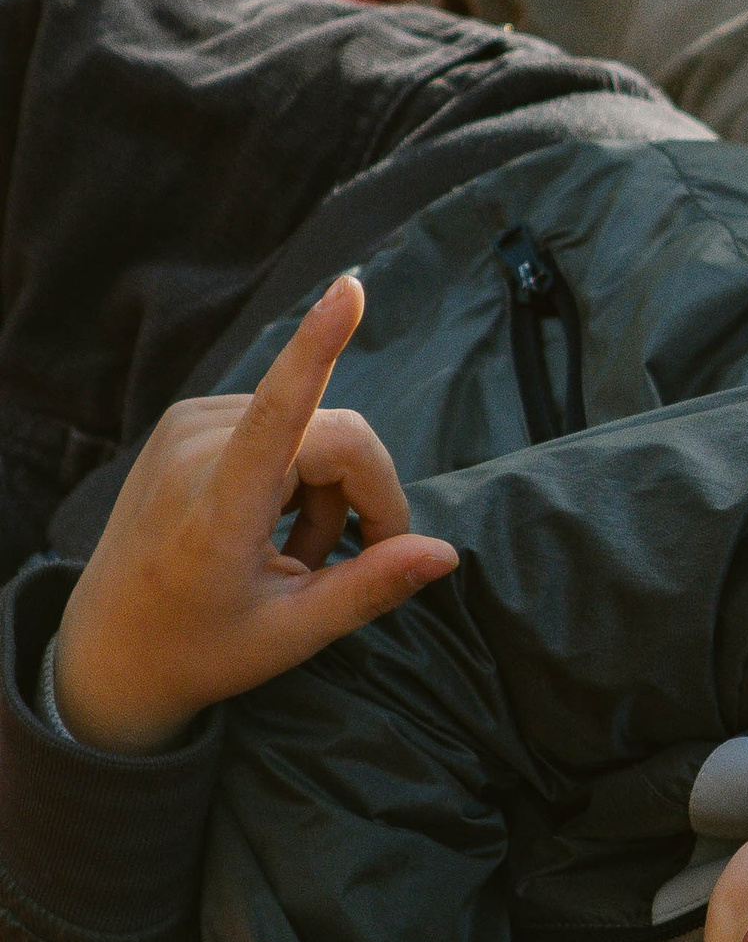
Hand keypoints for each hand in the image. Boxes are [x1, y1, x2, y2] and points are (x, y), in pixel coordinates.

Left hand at [51, 274, 457, 754]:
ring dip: (328, 490)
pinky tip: (270, 524)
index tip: (350, 290)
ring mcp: (185, 427)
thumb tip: (445, 552)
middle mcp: (195, 450)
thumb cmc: (201, 650)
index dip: (319, 348)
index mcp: (217, 508)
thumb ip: (369, 587)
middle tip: (352, 563)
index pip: (278, 414)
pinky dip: (297, 474)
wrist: (108, 651)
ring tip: (293, 553)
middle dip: (364, 495)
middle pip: (334, 435)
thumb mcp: (291, 633)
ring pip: (314, 428)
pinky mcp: (185, 419)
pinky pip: (281, 421)